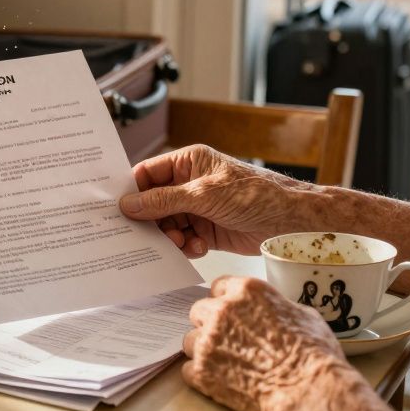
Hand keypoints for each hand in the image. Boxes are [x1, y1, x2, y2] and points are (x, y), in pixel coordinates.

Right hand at [119, 144, 320, 257]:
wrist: (290, 222)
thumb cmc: (255, 194)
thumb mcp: (203, 195)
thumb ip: (163, 200)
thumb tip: (128, 204)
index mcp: (188, 163)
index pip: (148, 174)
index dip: (133, 191)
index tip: (119, 210)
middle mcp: (190, 184)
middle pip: (154, 203)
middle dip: (152, 221)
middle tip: (150, 235)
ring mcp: (198, 208)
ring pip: (167, 225)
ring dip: (170, 237)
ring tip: (181, 243)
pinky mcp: (207, 230)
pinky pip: (183, 240)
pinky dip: (186, 247)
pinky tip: (198, 246)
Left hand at [181, 276, 344, 410]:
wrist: (308, 391)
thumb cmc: (314, 354)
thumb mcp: (303, 315)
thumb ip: (275, 308)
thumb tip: (273, 312)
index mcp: (247, 291)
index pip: (220, 286)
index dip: (226, 301)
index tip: (230, 312)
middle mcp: (222, 311)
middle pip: (199, 311)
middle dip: (210, 324)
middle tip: (227, 340)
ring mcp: (208, 341)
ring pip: (190, 340)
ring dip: (204, 350)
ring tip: (225, 364)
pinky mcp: (202, 371)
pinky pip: (188, 370)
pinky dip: (201, 376)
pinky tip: (220, 381)